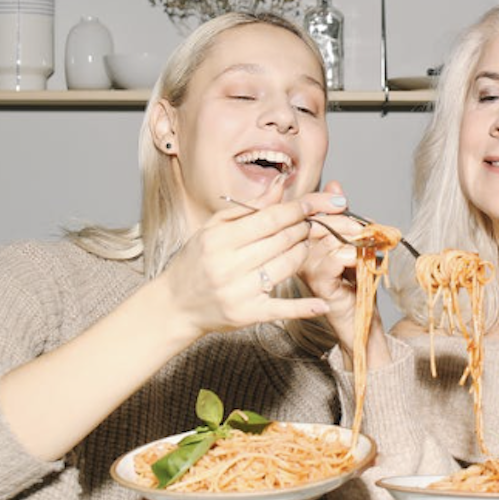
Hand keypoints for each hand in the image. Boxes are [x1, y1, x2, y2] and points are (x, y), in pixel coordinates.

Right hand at [157, 175, 344, 335]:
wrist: (176, 304)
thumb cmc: (196, 261)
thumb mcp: (214, 228)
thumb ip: (249, 208)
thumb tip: (280, 185)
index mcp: (219, 239)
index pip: (269, 219)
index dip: (296, 210)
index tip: (310, 204)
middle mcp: (228, 265)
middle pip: (282, 241)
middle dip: (302, 228)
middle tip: (309, 223)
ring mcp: (239, 291)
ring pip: (287, 267)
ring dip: (303, 252)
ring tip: (303, 244)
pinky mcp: (247, 314)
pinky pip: (282, 309)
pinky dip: (304, 308)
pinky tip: (322, 304)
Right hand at [298, 181, 363, 338]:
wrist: (363, 320)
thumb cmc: (355, 284)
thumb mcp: (352, 243)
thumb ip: (342, 216)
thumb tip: (335, 185)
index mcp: (303, 241)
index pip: (306, 212)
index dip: (321, 202)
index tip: (342, 201)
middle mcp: (299, 254)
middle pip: (314, 224)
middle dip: (343, 221)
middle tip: (366, 228)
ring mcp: (306, 270)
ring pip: (325, 241)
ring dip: (352, 240)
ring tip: (368, 246)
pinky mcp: (317, 284)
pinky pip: (332, 260)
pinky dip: (351, 256)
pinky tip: (361, 260)